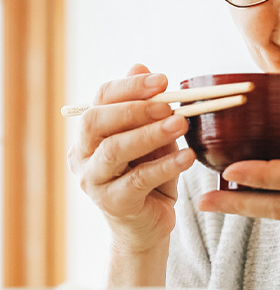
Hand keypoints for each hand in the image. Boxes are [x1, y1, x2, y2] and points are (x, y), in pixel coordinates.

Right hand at [68, 63, 195, 253]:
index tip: (163, 80)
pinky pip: (138, 180)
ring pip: (115, 150)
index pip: (100, 99)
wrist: (149, 224)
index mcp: (89, 133)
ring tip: (181, 123)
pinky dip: (165, 165)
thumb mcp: (152, 137)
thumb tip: (141, 65)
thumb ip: (147, 107)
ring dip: (150, 134)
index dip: (130, 86)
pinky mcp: (113, 203)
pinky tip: (188, 156)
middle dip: (135, 108)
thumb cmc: (150, 175)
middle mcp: (82, 155)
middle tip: (169, 104)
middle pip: (97, 122)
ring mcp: (93, 181)